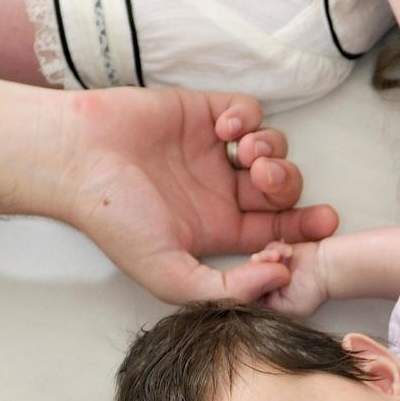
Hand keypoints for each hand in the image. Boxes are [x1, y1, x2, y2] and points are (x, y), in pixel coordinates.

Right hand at [49, 87, 337, 304]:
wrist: (77, 160)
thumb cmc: (114, 220)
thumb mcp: (170, 275)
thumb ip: (227, 289)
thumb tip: (282, 277)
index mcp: (217, 230)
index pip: (278, 231)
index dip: (304, 228)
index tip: (322, 223)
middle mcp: (219, 191)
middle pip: (283, 188)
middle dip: (287, 184)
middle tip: (263, 180)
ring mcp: (212, 151)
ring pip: (274, 148)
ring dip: (272, 149)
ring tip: (244, 153)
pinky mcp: (203, 113)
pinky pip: (250, 111)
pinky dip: (250, 117)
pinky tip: (225, 130)